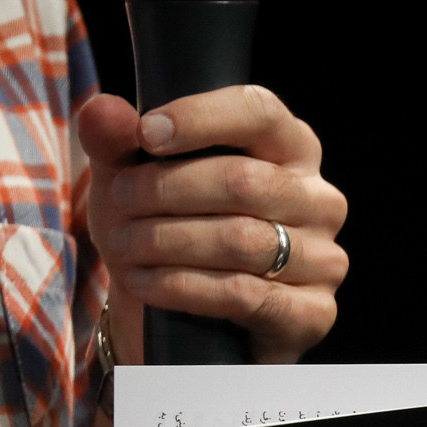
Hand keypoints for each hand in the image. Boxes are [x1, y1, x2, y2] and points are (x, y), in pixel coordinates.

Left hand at [79, 86, 348, 363]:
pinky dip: (183, 287)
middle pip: (243, 180)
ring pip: (241, 239)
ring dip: (168, 241)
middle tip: (119, 201)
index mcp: (291, 149)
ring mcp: (324, 259)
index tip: (146, 134)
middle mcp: (319, 199)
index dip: (201, 118)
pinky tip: (144, 283)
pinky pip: (244, 295)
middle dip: (167, 189)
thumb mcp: (132, 178)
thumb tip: (103, 112)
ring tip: (122, 244)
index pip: (258, 112)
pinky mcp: (313, 312)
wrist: (185, 314)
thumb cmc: (170, 229)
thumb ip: (116, 141)